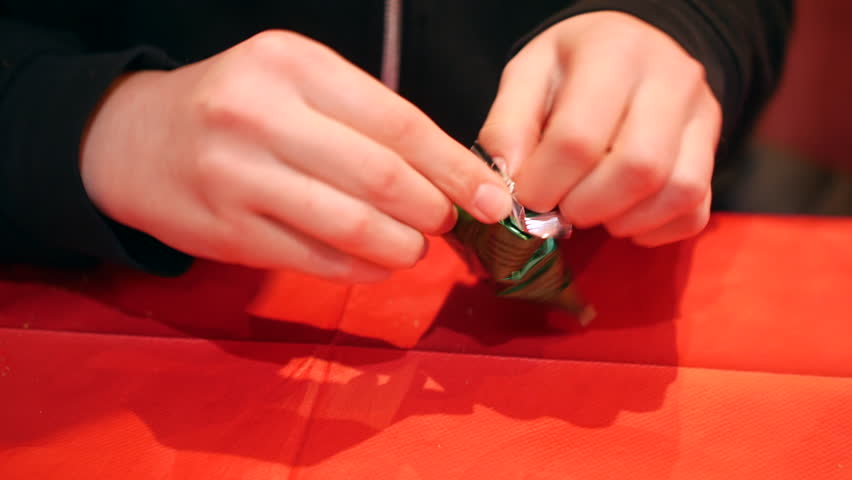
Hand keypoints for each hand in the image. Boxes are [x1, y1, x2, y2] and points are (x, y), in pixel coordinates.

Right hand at [81, 31, 511, 281]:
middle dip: (434, 210)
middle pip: (383, 177)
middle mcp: (262, 114)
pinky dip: (362, 268)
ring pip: (353, 225)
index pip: (399, 121)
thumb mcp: (294, 82)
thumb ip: (363, 118)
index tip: (492, 196)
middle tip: (448, 222)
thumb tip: (447, 172)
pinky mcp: (228, 230)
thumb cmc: (233, 107)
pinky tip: (377, 264)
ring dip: (402, 246)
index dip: (455, 166)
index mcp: (292, 63)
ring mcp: (239, 175)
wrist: (134, 140)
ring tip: (414, 247)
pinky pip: (317, 258)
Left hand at [479, 11, 721, 245]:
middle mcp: (671, 77)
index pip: (579, 136)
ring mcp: (702, 114)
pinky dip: (655, 229)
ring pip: (676, 191)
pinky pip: (696, 209)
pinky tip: (622, 218)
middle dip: (586, 206)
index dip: (544, 182)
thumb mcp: (526, 77)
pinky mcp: (713, 149)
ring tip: (590, 210)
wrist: (628, 52)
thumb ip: (507, 128)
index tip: (526, 198)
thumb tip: (507, 190)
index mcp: (613, 50)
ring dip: (622, 220)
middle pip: (638, 168)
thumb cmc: (569, 69)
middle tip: (560, 208)